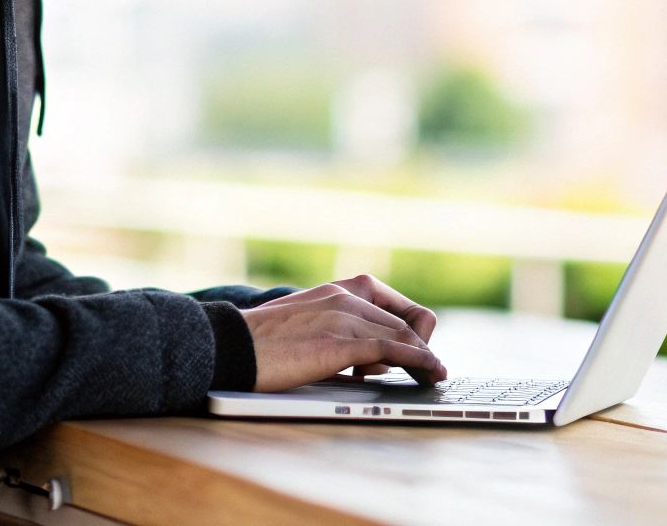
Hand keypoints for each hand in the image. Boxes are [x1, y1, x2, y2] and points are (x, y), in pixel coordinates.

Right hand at [239, 274, 445, 391]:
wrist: (230, 346)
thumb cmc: (259, 344)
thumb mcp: (302, 326)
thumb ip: (331, 332)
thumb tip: (357, 360)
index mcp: (334, 289)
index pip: (390, 303)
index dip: (409, 327)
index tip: (413, 350)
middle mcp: (344, 296)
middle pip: (403, 320)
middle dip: (420, 349)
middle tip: (426, 372)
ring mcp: (344, 317)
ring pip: (404, 334)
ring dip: (426, 358)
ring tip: (436, 377)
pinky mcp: (341, 342)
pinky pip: (394, 349)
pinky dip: (419, 362)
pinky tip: (429, 374)